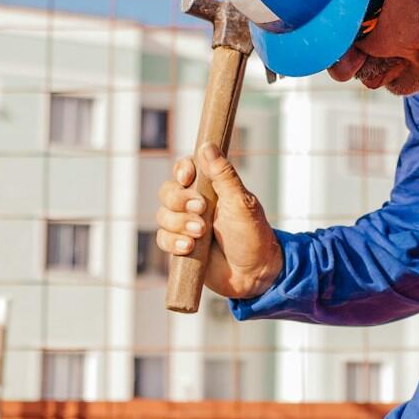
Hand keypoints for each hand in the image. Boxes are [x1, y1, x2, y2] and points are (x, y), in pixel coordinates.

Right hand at [154, 144, 283, 299]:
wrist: (255, 273)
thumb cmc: (253, 234)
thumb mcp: (241, 202)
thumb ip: (223, 175)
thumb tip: (208, 145)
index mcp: (211, 188)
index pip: (185, 169)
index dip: (181, 170)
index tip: (187, 177)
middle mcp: (194, 204)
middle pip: (168, 192)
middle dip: (180, 201)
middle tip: (202, 211)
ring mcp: (186, 225)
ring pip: (163, 216)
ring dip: (179, 223)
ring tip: (201, 234)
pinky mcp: (180, 247)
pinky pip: (163, 238)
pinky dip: (173, 242)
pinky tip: (189, 248)